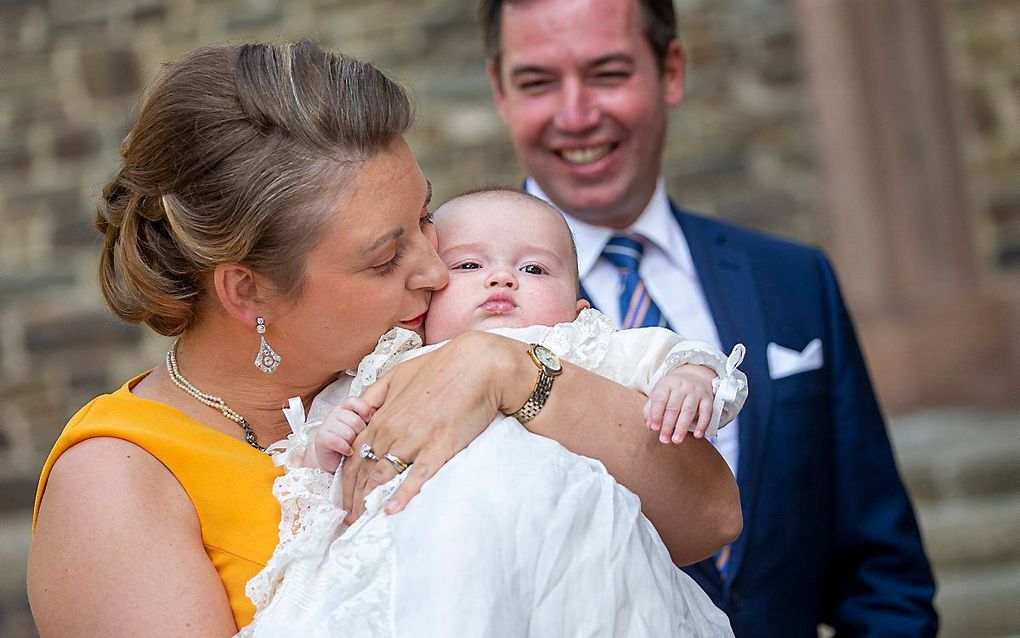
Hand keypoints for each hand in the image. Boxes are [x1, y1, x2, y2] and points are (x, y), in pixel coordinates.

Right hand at [303, 397, 372, 471]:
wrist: (331, 458)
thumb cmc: (348, 442)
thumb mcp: (359, 428)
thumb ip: (367, 419)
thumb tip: (381, 415)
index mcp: (344, 408)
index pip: (354, 401)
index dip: (364, 410)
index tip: (368, 420)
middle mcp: (334, 414)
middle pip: (354, 420)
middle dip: (360, 432)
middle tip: (358, 438)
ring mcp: (327, 425)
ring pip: (347, 432)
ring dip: (352, 442)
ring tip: (351, 446)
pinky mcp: (321, 438)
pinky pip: (338, 441)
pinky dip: (345, 448)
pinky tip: (347, 451)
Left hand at [341, 332, 517, 522]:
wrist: (477, 366)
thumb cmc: (440, 367)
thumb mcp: (398, 373)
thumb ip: (376, 393)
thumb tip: (360, 410)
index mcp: (382, 415)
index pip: (354, 453)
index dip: (346, 479)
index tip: (344, 497)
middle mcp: (392, 430)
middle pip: (364, 470)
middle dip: (354, 496)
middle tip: (350, 518)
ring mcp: (414, 440)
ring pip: (384, 476)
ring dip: (370, 500)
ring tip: (363, 520)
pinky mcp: (438, 447)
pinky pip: (416, 476)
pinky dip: (402, 495)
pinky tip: (392, 510)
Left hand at [643, 364, 715, 443]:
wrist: (695, 374)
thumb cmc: (672, 389)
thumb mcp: (659, 393)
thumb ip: (651, 409)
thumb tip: (649, 425)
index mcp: (666, 384)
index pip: (659, 399)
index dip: (656, 414)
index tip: (654, 428)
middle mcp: (681, 386)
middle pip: (673, 407)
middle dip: (668, 425)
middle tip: (664, 439)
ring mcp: (696, 391)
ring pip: (688, 411)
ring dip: (682, 427)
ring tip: (676, 440)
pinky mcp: (708, 398)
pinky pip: (706, 412)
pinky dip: (702, 424)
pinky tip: (698, 435)